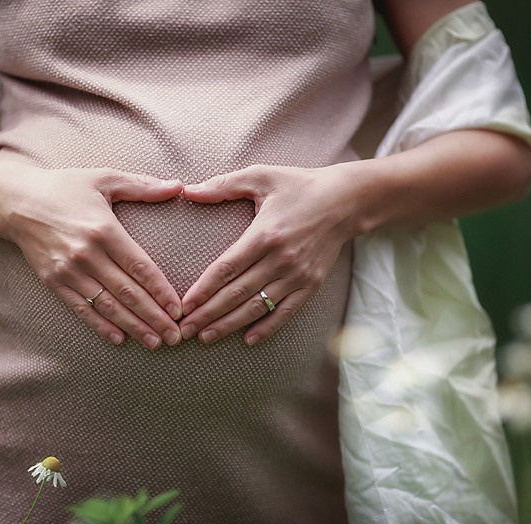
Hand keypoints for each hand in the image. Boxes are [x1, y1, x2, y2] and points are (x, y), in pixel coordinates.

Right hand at [0, 162, 183, 348]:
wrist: (15, 202)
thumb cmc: (64, 187)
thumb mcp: (104, 178)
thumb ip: (142, 185)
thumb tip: (178, 187)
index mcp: (103, 229)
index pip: (139, 267)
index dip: (161, 291)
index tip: (178, 308)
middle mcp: (86, 254)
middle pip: (127, 292)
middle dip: (154, 317)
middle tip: (175, 336)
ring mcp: (68, 271)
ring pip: (107, 305)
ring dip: (133, 326)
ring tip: (155, 343)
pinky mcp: (53, 281)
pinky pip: (81, 308)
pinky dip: (100, 326)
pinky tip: (119, 338)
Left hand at [178, 164, 357, 345]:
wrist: (346, 201)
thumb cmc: (299, 185)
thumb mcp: (262, 176)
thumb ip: (224, 184)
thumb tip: (188, 190)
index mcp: (264, 234)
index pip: (226, 268)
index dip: (203, 289)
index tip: (183, 305)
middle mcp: (280, 259)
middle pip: (237, 293)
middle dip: (208, 314)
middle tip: (185, 330)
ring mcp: (297, 275)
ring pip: (257, 307)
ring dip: (230, 325)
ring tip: (206, 337)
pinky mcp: (311, 284)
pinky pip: (286, 312)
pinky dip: (267, 328)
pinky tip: (248, 340)